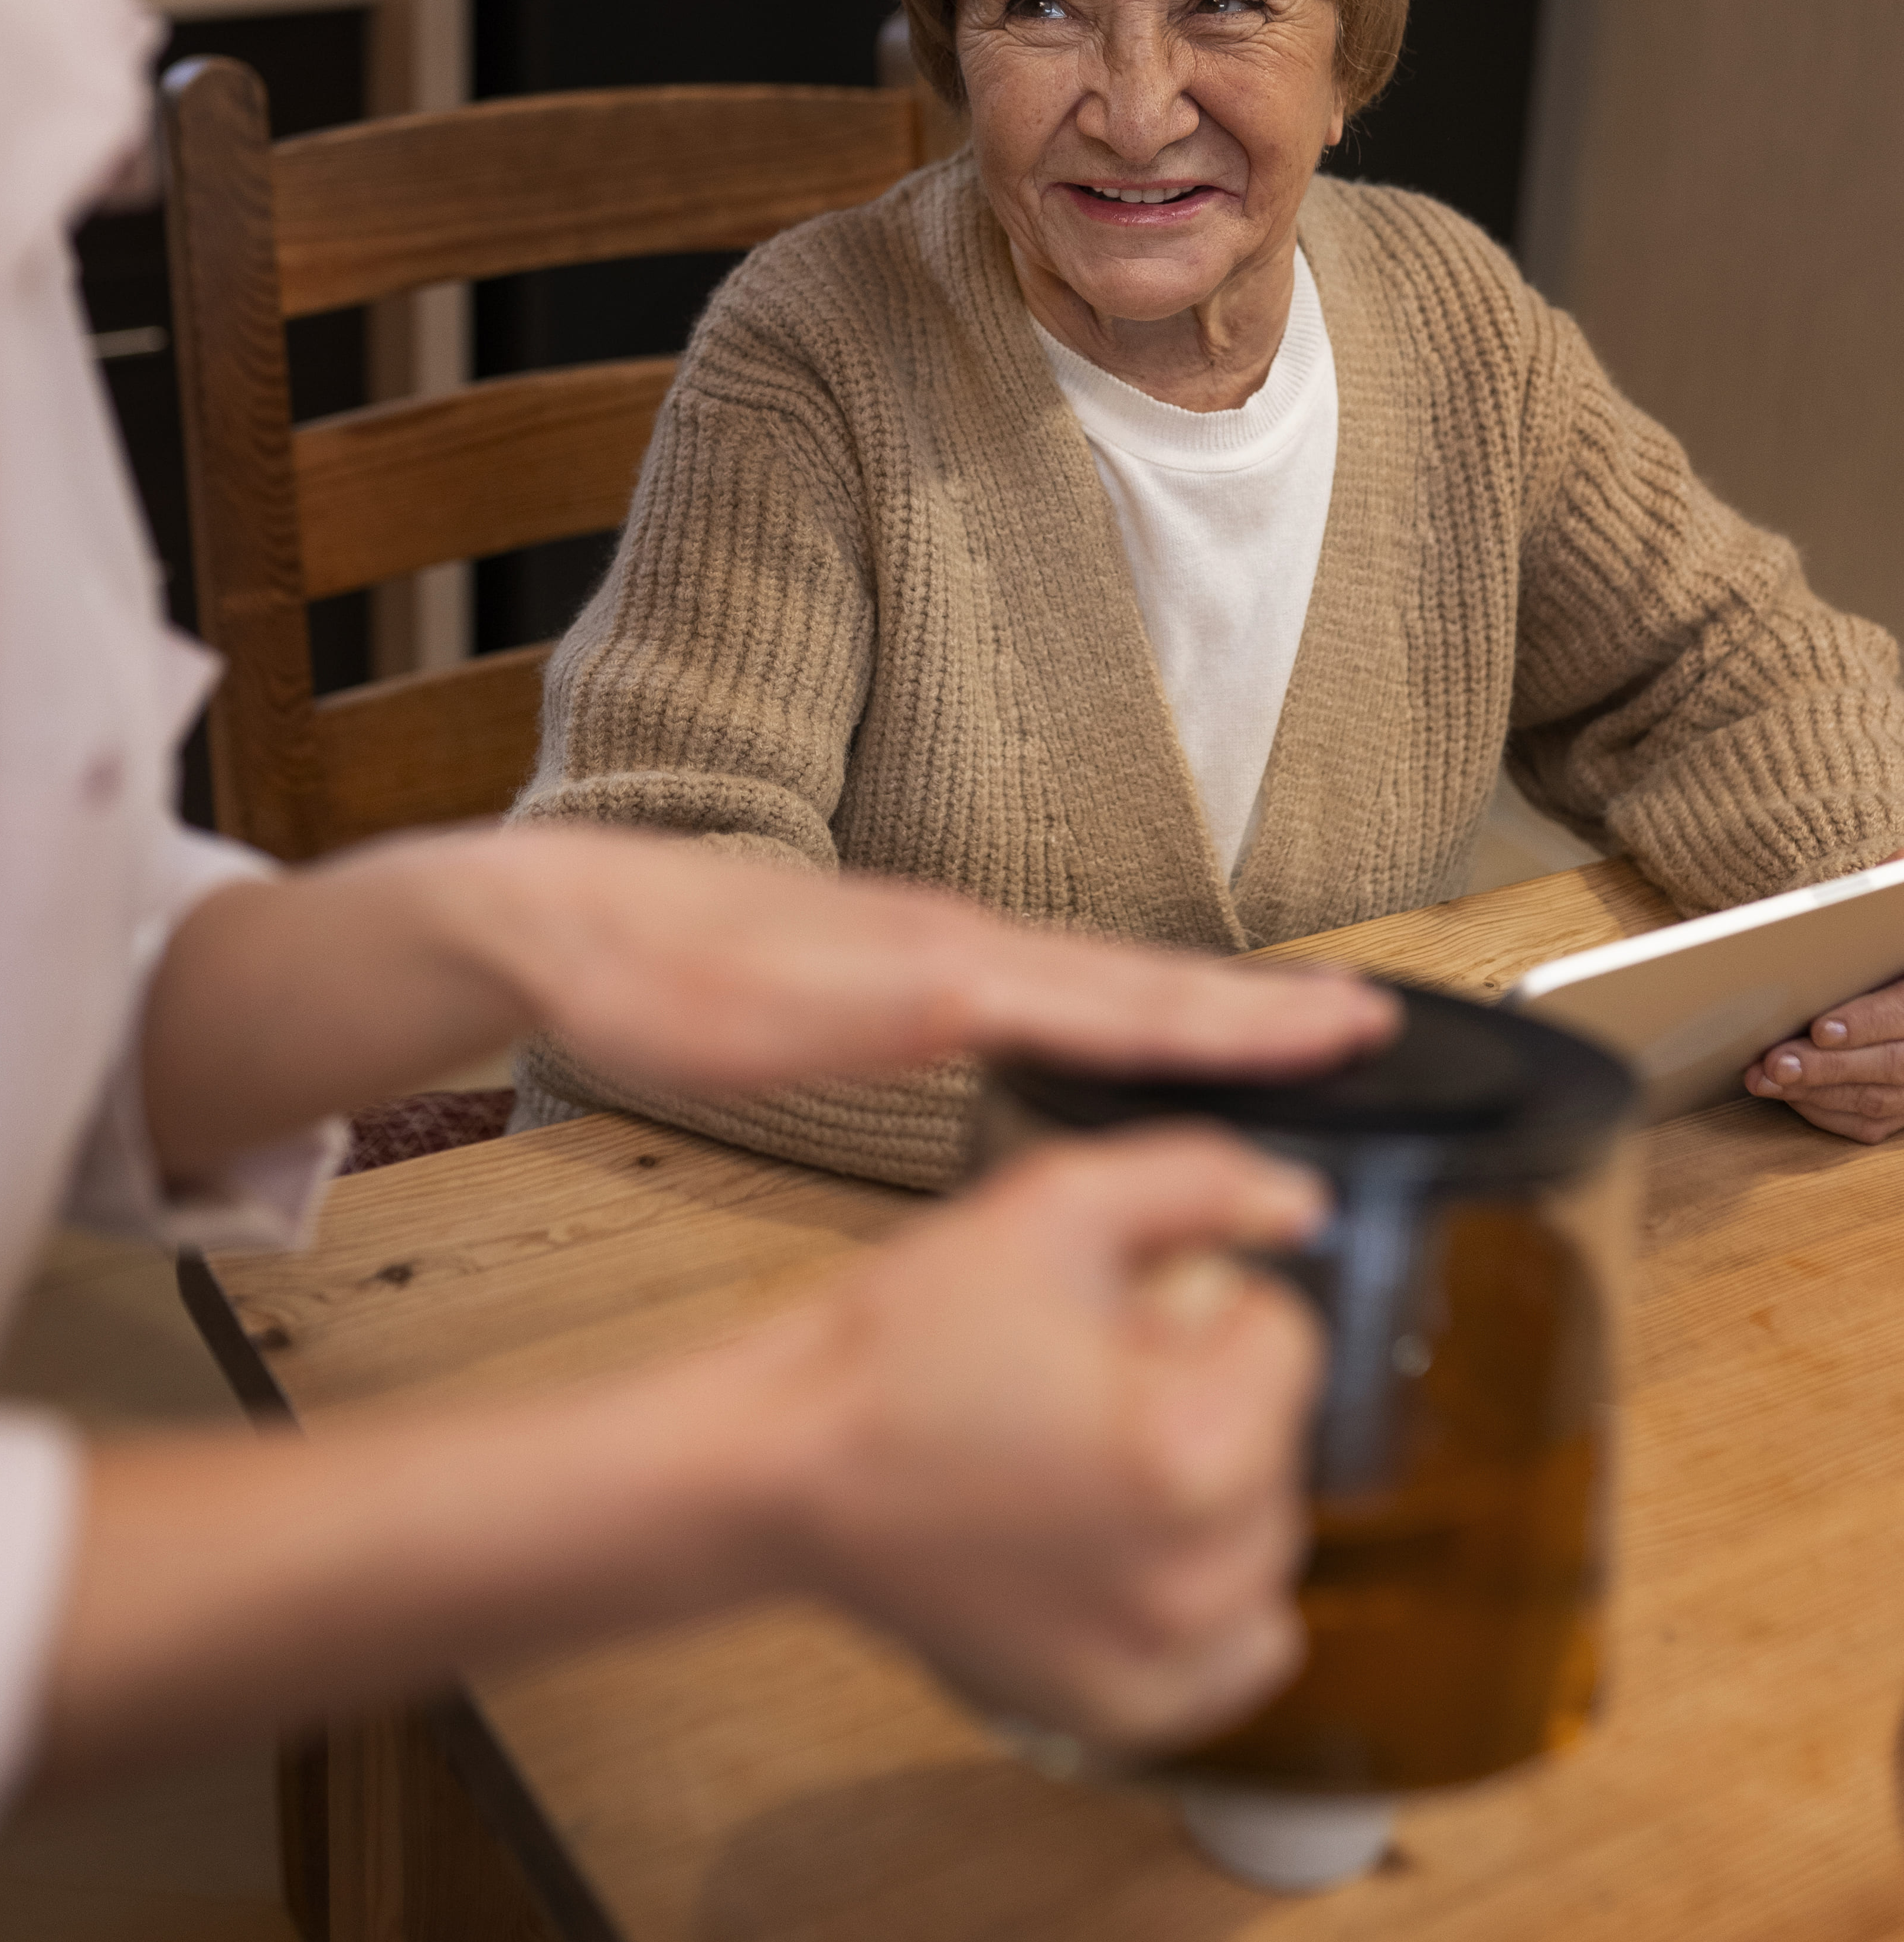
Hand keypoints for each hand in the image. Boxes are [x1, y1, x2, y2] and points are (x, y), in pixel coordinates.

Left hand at [147, 823, 1392, 1176]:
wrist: (563, 914)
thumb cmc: (645, 978)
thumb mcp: (742, 1013)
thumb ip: (863, 1008)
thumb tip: (974, 991)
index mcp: (935, 964)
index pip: (1117, 992)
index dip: (1234, 1016)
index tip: (1346, 1021)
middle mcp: (953, 944)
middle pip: (1133, 976)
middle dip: (1258, 1004)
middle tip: (1377, 1017)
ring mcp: (934, 943)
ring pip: (1096, 976)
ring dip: (1204, 1002)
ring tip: (1302, 1022)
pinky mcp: (907, 958)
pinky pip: (1045, 980)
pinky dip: (1121, 1000)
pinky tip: (1143, 1027)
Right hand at [762, 1129, 1326, 1751]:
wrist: (788, 1469)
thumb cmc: (903, 1345)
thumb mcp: (1047, 1207)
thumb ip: (1197, 1180)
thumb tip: (1306, 1202)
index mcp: (1194, 1445)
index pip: (1287, 1335)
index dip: (1201, 1301)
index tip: (1114, 1316)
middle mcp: (1198, 1573)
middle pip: (1284, 1440)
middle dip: (1209, 1393)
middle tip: (1089, 1383)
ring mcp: (1164, 1658)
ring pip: (1269, 1538)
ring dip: (1213, 1490)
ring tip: (1091, 1461)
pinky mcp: (1127, 1709)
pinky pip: (1243, 1646)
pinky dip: (1206, 1595)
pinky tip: (1122, 1545)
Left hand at [1746, 967, 1903, 1144]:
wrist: (1893, 1021)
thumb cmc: (1876, 982)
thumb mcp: (1874, 970)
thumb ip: (1853, 974)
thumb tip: (1806, 972)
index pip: (1895, 1017)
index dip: (1859, 1025)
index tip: (1819, 1030)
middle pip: (1886, 1065)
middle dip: (1825, 1067)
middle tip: (1776, 1064)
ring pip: (1872, 1100)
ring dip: (1813, 1092)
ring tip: (1766, 1081)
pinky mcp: (1901, 1115)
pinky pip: (1866, 1125)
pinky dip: (1824, 1112)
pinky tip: (1789, 1096)